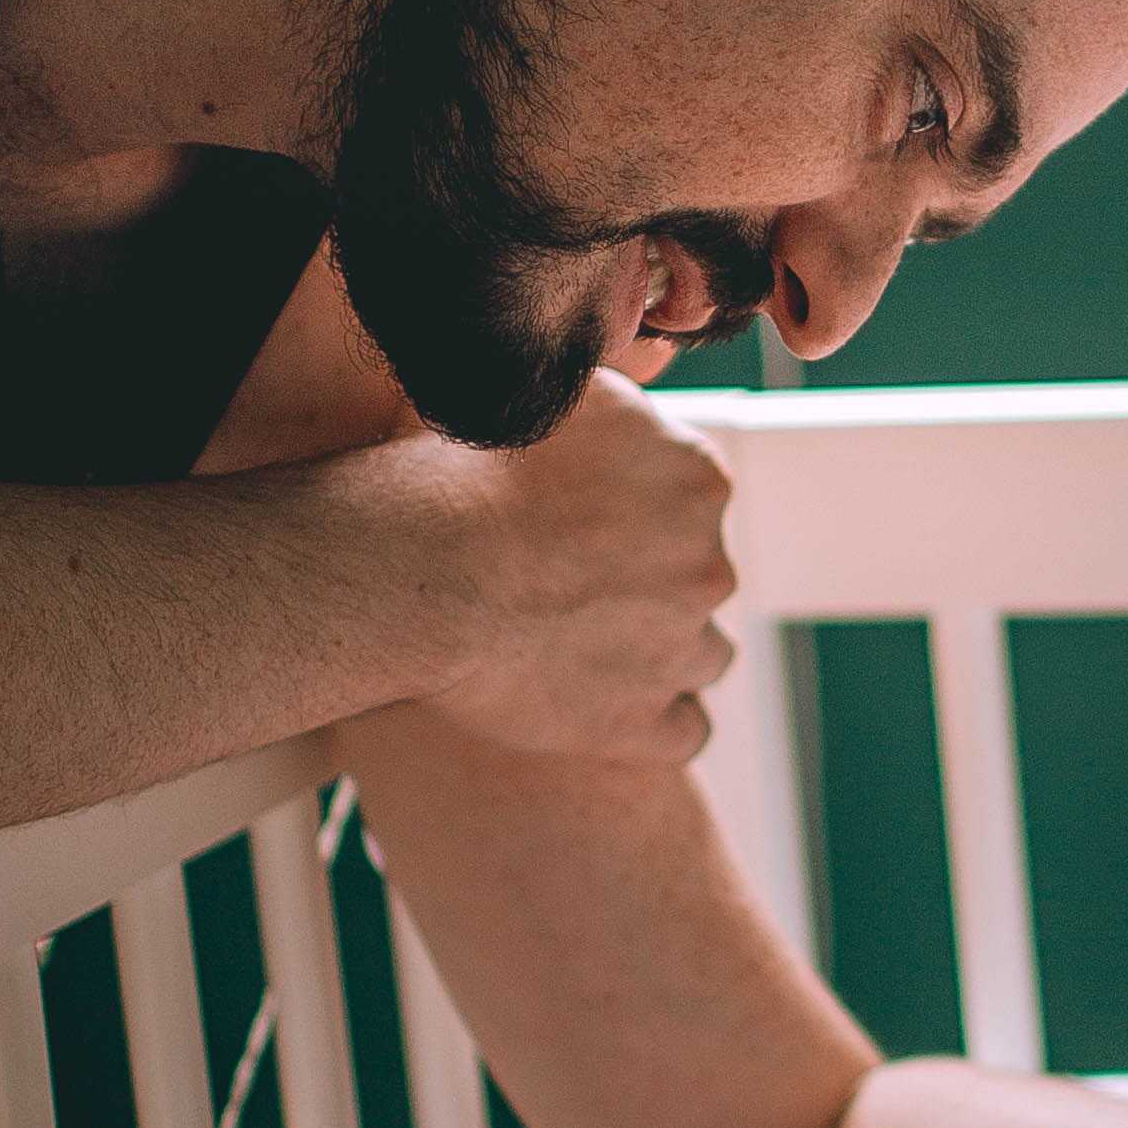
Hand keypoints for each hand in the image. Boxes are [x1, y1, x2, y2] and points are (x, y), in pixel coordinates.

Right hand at [360, 375, 737, 765]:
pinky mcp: (641, 723)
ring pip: (702, 652)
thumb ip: (612, 410)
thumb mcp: (551, 397)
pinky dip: (653, 719)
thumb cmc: (462, 471)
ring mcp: (680, 649)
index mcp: (698, 478)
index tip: (583, 518)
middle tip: (568, 580)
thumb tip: (623, 412)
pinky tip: (608, 704)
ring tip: (585, 643)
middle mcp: (708, 564)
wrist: (419, 565)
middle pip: (698, 574)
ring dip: (657, 648)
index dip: (636, 508)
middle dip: (648, 579)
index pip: (690, 496)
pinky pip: (685, 730)